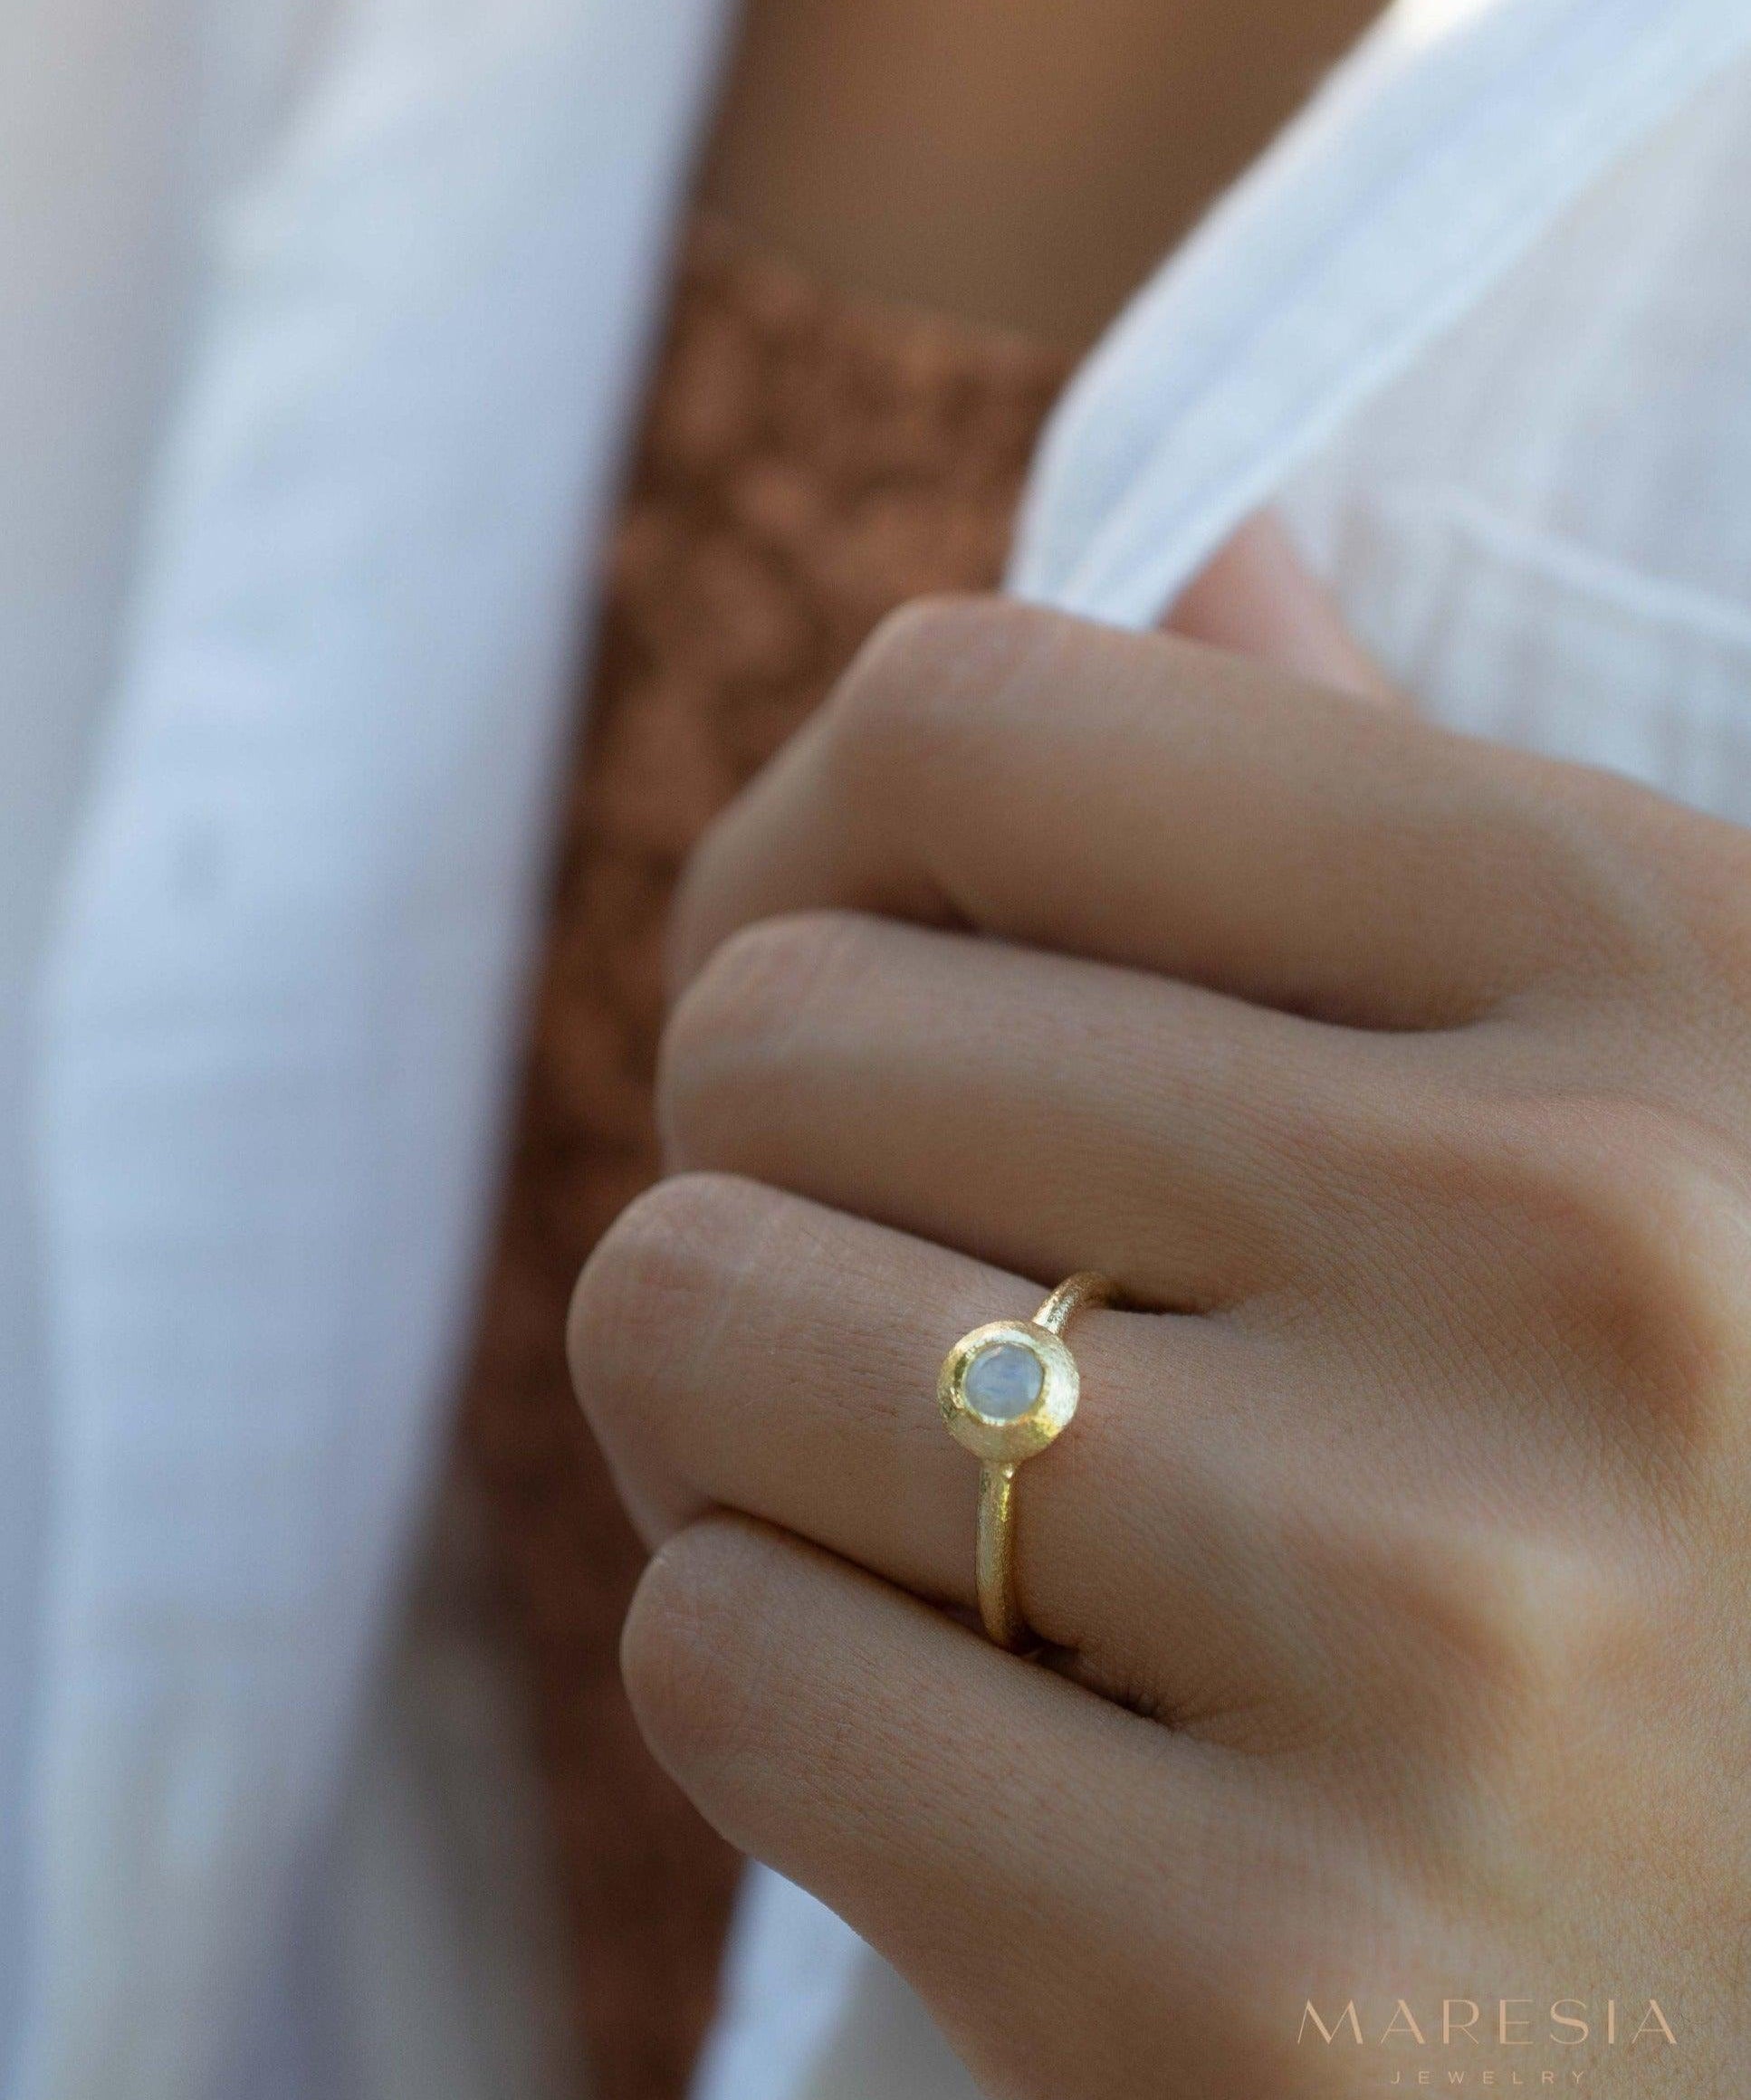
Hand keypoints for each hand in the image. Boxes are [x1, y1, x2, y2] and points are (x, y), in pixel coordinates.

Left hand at [570, 592, 1748, 2096]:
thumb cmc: (1729, 1521)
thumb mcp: (1689, 1110)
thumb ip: (1420, 843)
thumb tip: (1219, 558)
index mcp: (1674, 972)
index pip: (973, 721)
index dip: (825, 854)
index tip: (867, 1000)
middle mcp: (1587, 1256)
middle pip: (776, 1031)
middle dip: (771, 1171)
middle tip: (897, 1307)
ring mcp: (1437, 1627)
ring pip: (689, 1315)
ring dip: (740, 1423)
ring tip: (935, 1513)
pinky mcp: (1264, 1990)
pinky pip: (722, 1659)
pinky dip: (785, 1681)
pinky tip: (989, 1740)